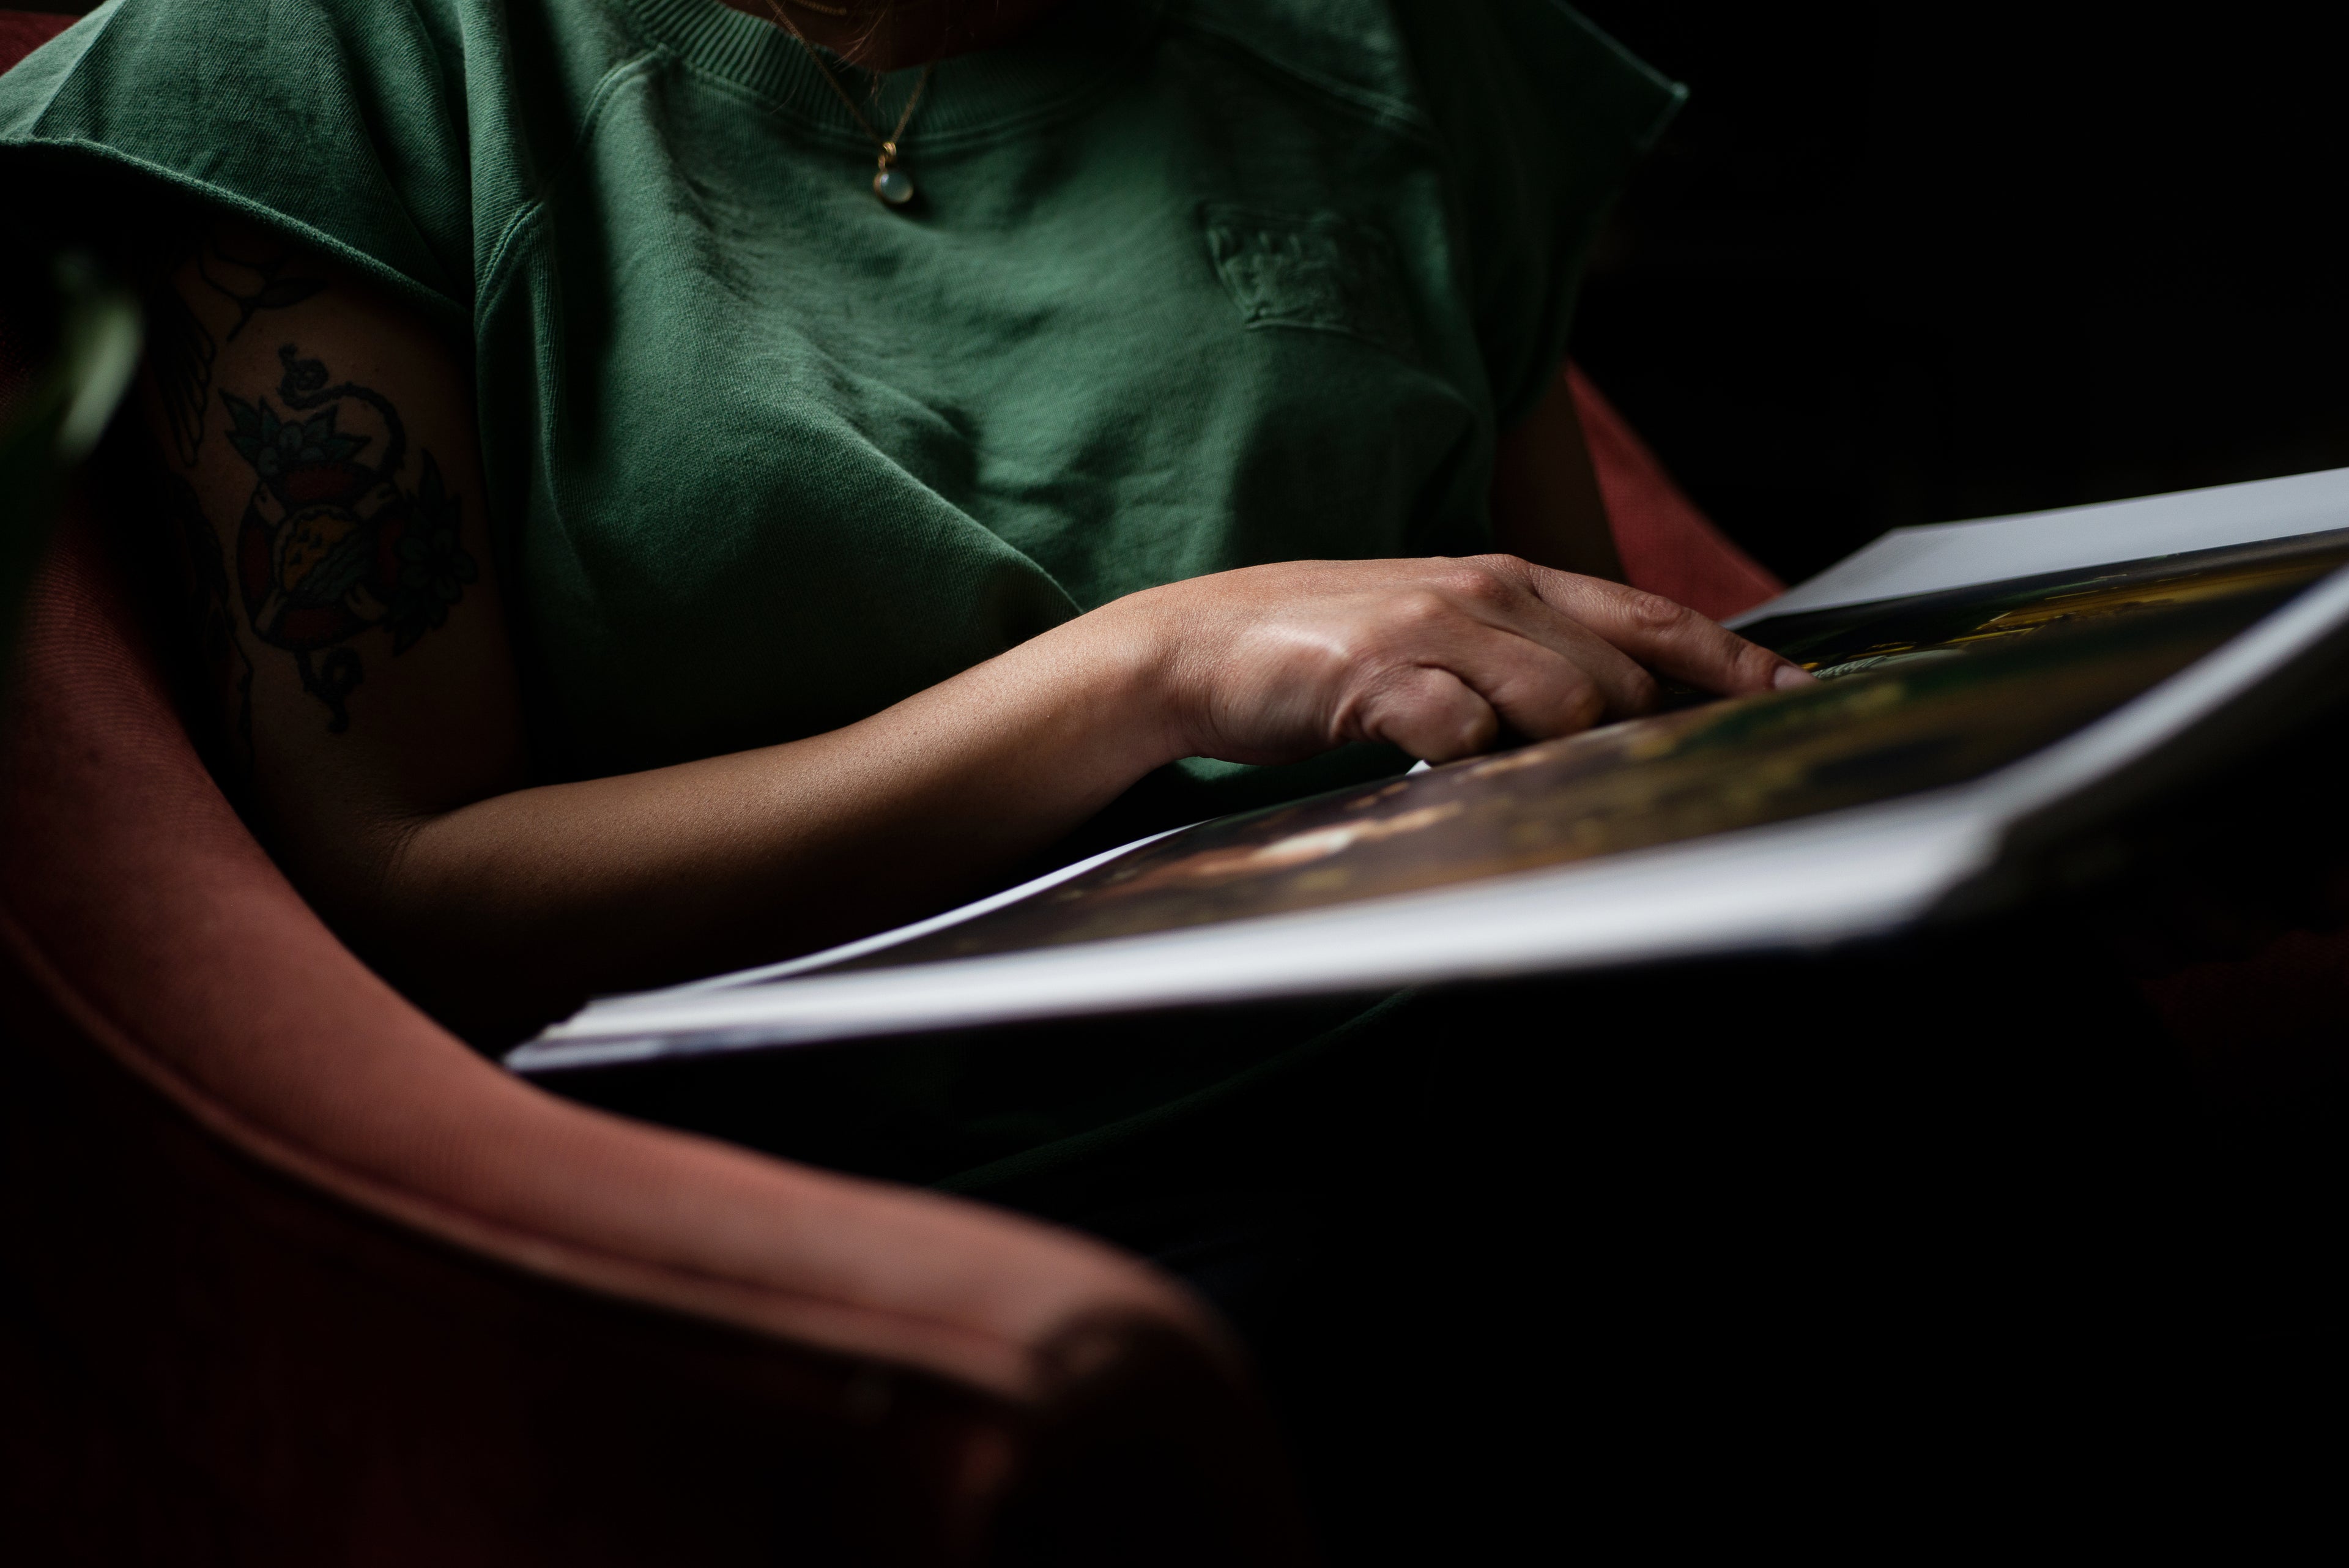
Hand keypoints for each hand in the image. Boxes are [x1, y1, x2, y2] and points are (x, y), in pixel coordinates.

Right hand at [1111, 555, 1811, 765]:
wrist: (1198, 642)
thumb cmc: (1327, 647)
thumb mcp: (1441, 626)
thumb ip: (1525, 651)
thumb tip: (1613, 705)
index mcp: (1509, 578)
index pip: (1650, 614)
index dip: (1730, 659)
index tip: (1795, 695)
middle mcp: (1484, 592)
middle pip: (1619, 676)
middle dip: (1630, 734)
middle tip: (1613, 778)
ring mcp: (1431, 630)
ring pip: (1560, 704)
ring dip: (1545, 752)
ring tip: (1495, 768)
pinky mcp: (1378, 677)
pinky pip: (1465, 734)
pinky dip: (1465, 762)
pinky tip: (1430, 767)